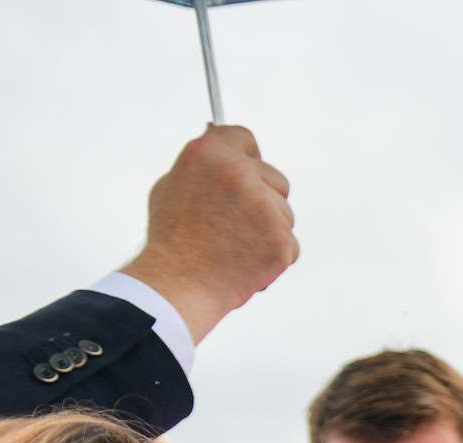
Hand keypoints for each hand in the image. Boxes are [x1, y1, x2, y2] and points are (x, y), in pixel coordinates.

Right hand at [119, 126, 297, 344]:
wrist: (178, 284)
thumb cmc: (172, 239)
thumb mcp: (172, 185)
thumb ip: (202, 165)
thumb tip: (217, 143)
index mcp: (208, 153)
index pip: (244, 138)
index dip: (247, 157)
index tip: (247, 170)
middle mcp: (238, 172)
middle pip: (275, 178)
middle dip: (264, 201)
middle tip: (237, 225)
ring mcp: (263, 205)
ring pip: (285, 214)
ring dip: (270, 231)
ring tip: (236, 248)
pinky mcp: (281, 237)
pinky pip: (290, 245)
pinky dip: (275, 258)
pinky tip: (248, 265)